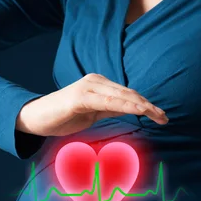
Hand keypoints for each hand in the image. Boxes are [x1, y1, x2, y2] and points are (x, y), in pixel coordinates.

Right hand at [16, 73, 168, 136]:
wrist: (35, 118)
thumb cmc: (63, 117)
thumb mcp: (92, 114)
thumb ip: (110, 109)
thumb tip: (130, 112)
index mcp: (99, 85)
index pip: (128, 94)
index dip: (147, 104)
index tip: (162, 116)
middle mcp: (96, 81)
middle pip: (129, 93)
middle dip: (149, 106)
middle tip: (165, 118)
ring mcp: (88, 87)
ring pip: (122, 96)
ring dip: (142, 106)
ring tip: (158, 116)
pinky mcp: (80, 97)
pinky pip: (108, 102)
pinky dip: (125, 106)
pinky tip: (138, 111)